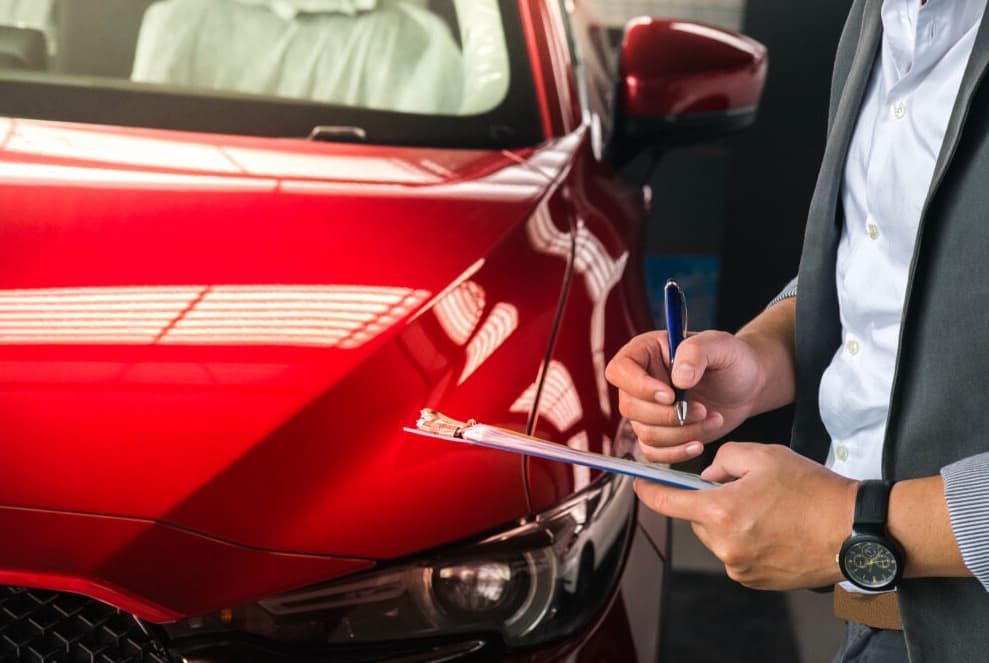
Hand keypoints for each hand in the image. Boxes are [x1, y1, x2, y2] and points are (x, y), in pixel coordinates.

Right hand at [605, 330, 768, 462]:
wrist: (747, 385)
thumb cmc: (732, 359)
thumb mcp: (720, 345)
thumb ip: (696, 352)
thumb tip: (679, 378)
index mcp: (646, 352)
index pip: (620, 370)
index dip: (639, 386)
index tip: (671, 394)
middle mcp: (640, 382)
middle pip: (630, 407)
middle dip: (668, 415)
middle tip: (701, 409)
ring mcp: (648, 410)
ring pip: (644, 432)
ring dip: (680, 433)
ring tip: (710, 418)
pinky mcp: (660, 433)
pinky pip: (653, 452)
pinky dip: (676, 452)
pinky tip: (699, 442)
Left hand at [634, 443, 857, 589]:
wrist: (854, 530)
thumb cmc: (814, 491)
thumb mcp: (765, 456)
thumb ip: (725, 458)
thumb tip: (710, 474)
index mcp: (721, 511)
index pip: (668, 503)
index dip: (649, 491)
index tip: (639, 484)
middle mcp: (725, 544)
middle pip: (697, 518)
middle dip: (711, 501)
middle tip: (746, 488)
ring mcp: (739, 567)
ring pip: (718, 535)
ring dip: (731, 520)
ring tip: (770, 510)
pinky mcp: (755, 581)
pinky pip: (736, 553)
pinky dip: (747, 539)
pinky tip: (776, 529)